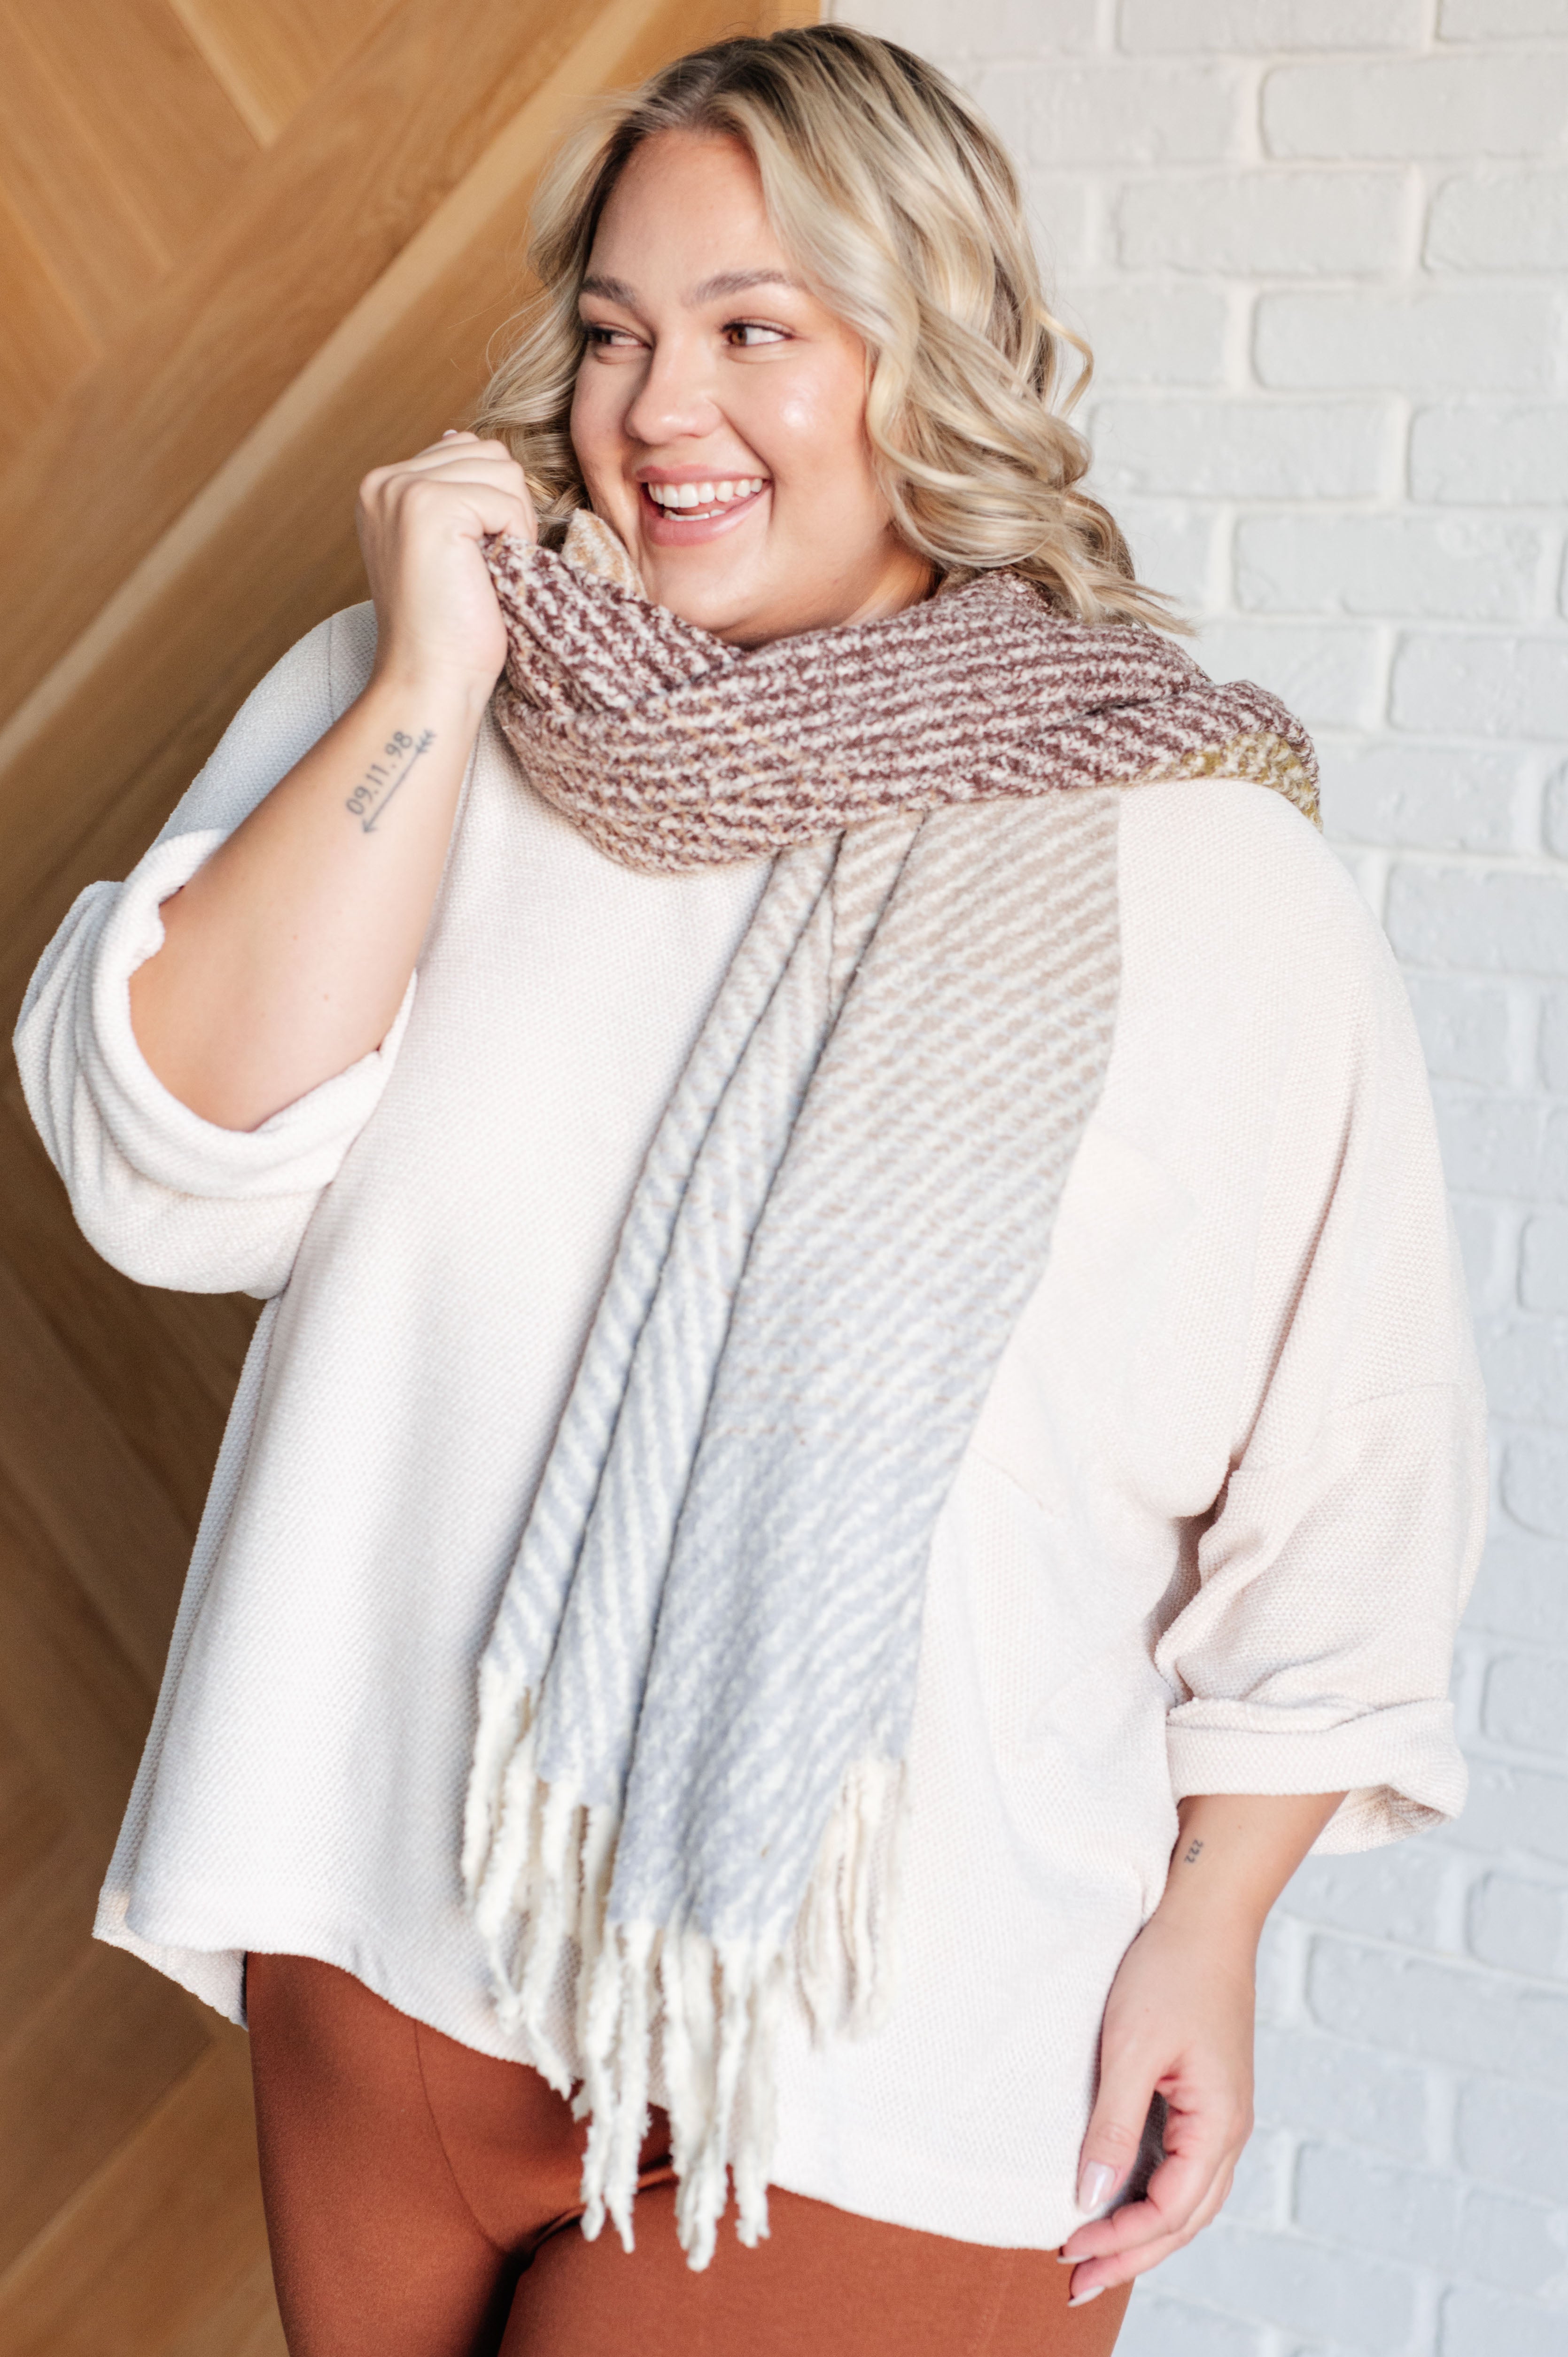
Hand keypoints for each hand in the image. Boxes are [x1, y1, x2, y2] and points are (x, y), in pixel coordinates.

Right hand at [356, 431, 535, 704]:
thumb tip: (459, 433)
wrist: (429, 681)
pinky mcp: (429, 505)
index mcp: (385, 486)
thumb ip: (450, 489)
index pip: (467, 451)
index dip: (492, 505)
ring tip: (486, 569)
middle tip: (485, 567)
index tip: (471, 559)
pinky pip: (506, 499)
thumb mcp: (445, 546)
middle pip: (489, 453)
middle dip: (506, 509)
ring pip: (502, 469)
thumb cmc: (449, 629)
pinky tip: (488, 574)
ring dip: (512, 522)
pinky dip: (513, 539)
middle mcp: (385, 480)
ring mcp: (403, 489)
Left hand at [1058, 1910, 1254, 2305]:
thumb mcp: (1131, 2050)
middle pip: (1184, 2219)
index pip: (1169, 2211)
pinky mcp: (1206, 2094)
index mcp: (1219, 2124)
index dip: (1120, 2240)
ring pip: (1188, 2199)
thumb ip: (1113, 2128)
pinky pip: (1183, 2165)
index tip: (1069, 2252)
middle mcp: (1228, 2129)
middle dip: (1132, 2255)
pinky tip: (1121, 2200)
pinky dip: (1152, 2195)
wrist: (1205, 1916)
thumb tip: (1091, 2198)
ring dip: (1143, 2231)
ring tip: (1095, 2256)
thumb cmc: (1170, 1972)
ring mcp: (1221, 2113)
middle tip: (1077, 2283)